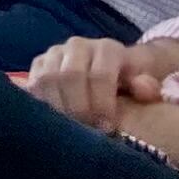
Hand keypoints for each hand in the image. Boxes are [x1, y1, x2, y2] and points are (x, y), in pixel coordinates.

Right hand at [22, 35, 178, 130]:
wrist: (110, 68)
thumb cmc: (128, 82)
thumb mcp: (144, 81)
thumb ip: (147, 86)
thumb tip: (145, 90)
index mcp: (106, 48)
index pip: (99, 74)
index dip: (102, 103)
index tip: (107, 128)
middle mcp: (77, 46)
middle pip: (69, 76)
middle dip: (78, 108)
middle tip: (86, 132)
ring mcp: (54, 55)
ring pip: (47, 80)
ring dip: (57, 109)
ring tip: (70, 130)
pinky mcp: (37, 66)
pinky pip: (32, 86)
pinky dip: (40, 106)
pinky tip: (53, 123)